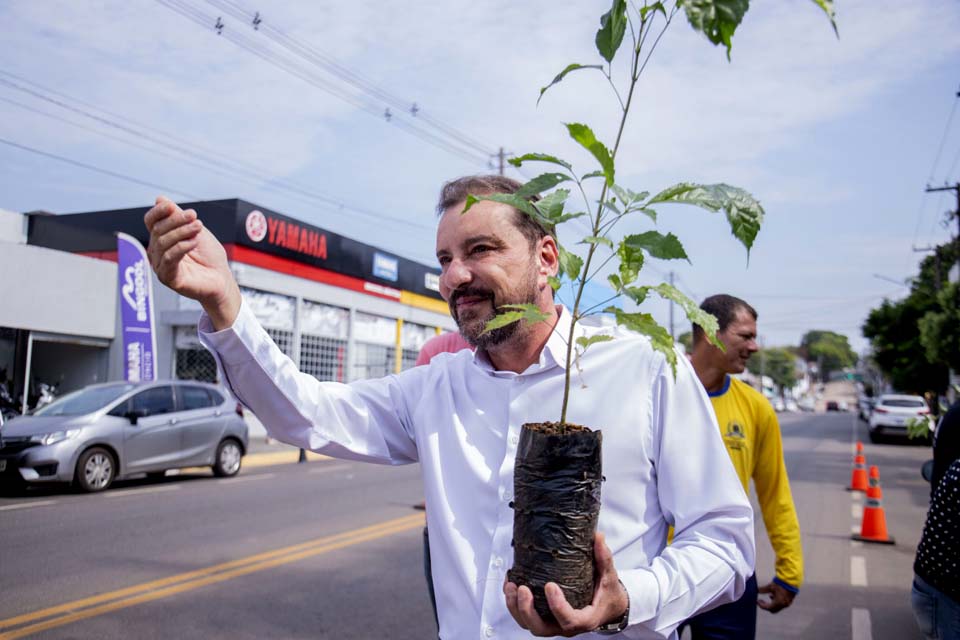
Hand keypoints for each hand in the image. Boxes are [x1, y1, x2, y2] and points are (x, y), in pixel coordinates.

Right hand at [144, 196, 239, 328]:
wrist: (222, 279)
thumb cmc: (209, 256)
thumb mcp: (195, 230)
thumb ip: (178, 216)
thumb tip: (160, 199)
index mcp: (162, 239)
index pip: (151, 222)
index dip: (158, 212)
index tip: (171, 206)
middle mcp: (157, 252)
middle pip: (158, 230)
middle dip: (176, 220)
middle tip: (194, 216)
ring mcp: (161, 266)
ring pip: (163, 243)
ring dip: (182, 232)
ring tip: (198, 227)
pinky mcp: (168, 278)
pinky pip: (169, 259)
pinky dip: (181, 247)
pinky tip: (193, 243)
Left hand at [504, 532, 627, 636]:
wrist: (608, 607)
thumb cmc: (608, 594)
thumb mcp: (609, 577)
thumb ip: (604, 558)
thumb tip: (598, 536)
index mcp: (585, 619)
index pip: (569, 620)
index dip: (557, 607)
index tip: (550, 585)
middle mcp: (566, 626)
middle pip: (542, 628)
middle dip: (528, 610)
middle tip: (523, 589)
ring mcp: (553, 624)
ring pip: (530, 624)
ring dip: (516, 608)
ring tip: (511, 586)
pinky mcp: (545, 618)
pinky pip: (525, 617)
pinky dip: (514, 604)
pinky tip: (510, 585)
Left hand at [757, 581, 795, 612]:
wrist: (792, 580)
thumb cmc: (781, 583)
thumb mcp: (770, 586)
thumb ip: (763, 590)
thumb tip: (756, 590)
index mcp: (778, 603)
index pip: (767, 608)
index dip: (761, 605)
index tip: (757, 601)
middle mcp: (783, 605)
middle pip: (773, 610)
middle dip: (766, 606)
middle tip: (761, 601)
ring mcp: (787, 603)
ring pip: (778, 607)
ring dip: (772, 603)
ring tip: (769, 595)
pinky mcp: (790, 600)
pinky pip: (782, 604)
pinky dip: (777, 602)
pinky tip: (775, 595)